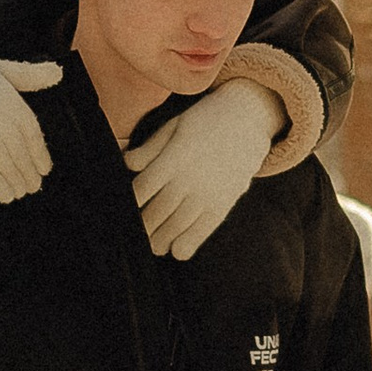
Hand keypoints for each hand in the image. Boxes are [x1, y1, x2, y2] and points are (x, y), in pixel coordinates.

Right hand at [0, 52, 58, 202]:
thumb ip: (29, 75)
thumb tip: (58, 73)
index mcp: (11, 101)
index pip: (33, 134)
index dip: (40, 155)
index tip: (44, 169)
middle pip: (20, 153)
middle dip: (28, 173)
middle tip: (33, 186)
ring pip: (5, 164)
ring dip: (15, 182)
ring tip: (20, 192)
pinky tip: (5, 196)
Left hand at [126, 76, 283, 261]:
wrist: (248, 118)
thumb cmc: (205, 121)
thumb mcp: (175, 125)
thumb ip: (151, 148)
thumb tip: (127, 164)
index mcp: (177, 155)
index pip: (146, 185)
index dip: (132, 200)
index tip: (122, 208)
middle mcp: (192, 176)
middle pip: (159, 209)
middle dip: (143, 225)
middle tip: (134, 234)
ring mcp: (210, 191)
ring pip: (179, 223)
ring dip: (162, 239)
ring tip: (152, 246)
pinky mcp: (225, 201)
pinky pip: (205, 227)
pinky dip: (190, 242)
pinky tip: (177, 251)